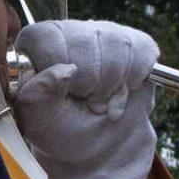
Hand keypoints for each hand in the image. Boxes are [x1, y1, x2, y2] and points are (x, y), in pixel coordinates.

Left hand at [11, 20, 160, 178]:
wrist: (100, 147)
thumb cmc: (62, 130)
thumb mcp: (38, 120)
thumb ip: (37, 95)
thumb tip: (65, 71)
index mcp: (38, 44)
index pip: (48, 38)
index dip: (60, 71)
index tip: (64, 94)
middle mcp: (71, 31)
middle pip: (87, 38)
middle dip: (90, 81)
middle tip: (86, 100)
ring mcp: (105, 34)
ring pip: (117, 44)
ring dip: (112, 84)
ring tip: (102, 100)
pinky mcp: (135, 44)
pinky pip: (141, 51)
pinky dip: (135, 80)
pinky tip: (122, 92)